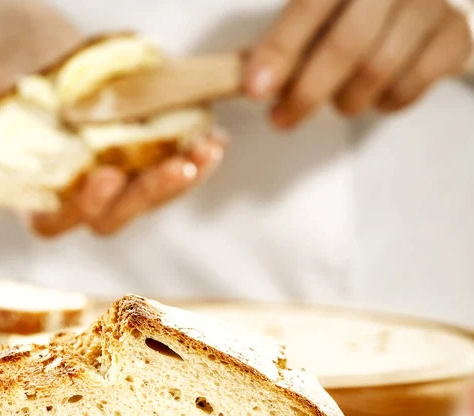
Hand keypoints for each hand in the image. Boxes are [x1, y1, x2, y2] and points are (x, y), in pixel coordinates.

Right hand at [25, 130, 226, 236]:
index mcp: (26, 186)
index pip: (54, 220)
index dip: (81, 208)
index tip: (105, 174)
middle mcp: (68, 183)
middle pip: (114, 212)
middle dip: (149, 194)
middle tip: (182, 165)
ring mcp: (100, 162)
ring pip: (145, 189)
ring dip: (180, 175)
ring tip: (211, 148)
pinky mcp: (124, 138)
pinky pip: (160, 154)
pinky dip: (187, 146)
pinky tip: (213, 130)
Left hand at [244, 0, 472, 127]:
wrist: (404, 0)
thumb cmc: (348, 8)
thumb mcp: (313, 9)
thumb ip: (284, 38)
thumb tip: (247, 76)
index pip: (310, 4)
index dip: (280, 50)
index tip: (256, 89)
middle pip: (347, 45)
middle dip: (307, 92)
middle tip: (282, 119)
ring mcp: (429, 3)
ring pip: (379, 70)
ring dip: (346, 101)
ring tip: (336, 101)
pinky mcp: (454, 33)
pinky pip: (412, 85)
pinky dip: (385, 102)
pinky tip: (374, 96)